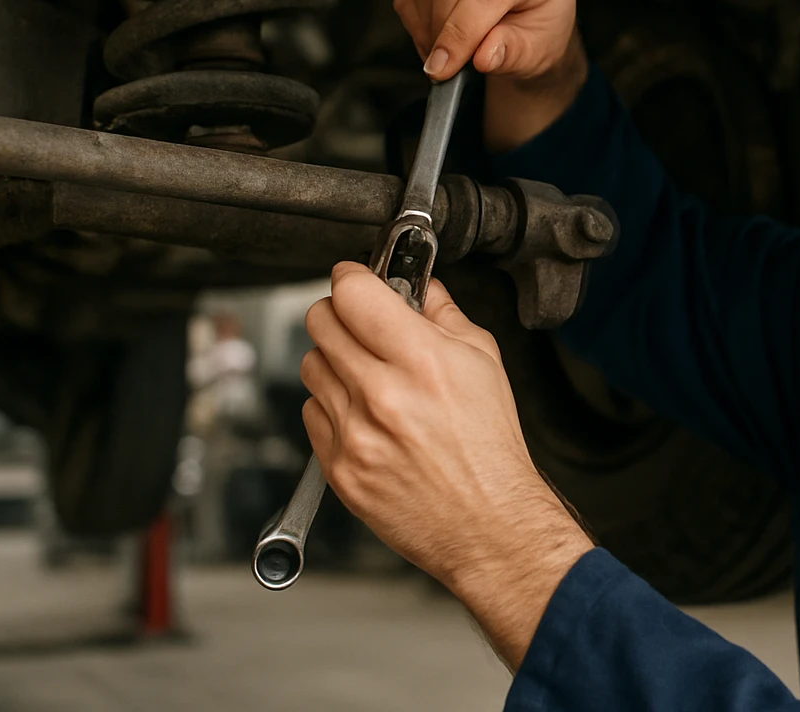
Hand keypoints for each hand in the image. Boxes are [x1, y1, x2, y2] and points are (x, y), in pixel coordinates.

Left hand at [301, 263, 592, 666]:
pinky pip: (311, 412)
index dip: (352, 277)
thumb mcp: (485, 363)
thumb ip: (445, 315)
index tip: (355, 277)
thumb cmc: (489, 449)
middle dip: (339, 312)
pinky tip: (365, 414)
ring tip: (367, 374)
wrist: (485, 522)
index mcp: (422, 360)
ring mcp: (353, 433)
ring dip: (333, 359)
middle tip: (359, 320)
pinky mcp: (336, 466)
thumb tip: (421, 287)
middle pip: (320, 322)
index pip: (353, 293)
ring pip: (310, 365)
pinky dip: (332, 405)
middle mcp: (381, 394)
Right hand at [395, 0, 588, 150]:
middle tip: (443, 64)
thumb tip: (484, 56)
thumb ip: (512, 53)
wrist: (529, 21)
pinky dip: (414, 13)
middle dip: (440, 24)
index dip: (462, 30)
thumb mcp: (537, 51)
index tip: (444, 66)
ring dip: (425, 22)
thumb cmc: (538, 32)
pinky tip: (433, 34)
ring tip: (442, 52)